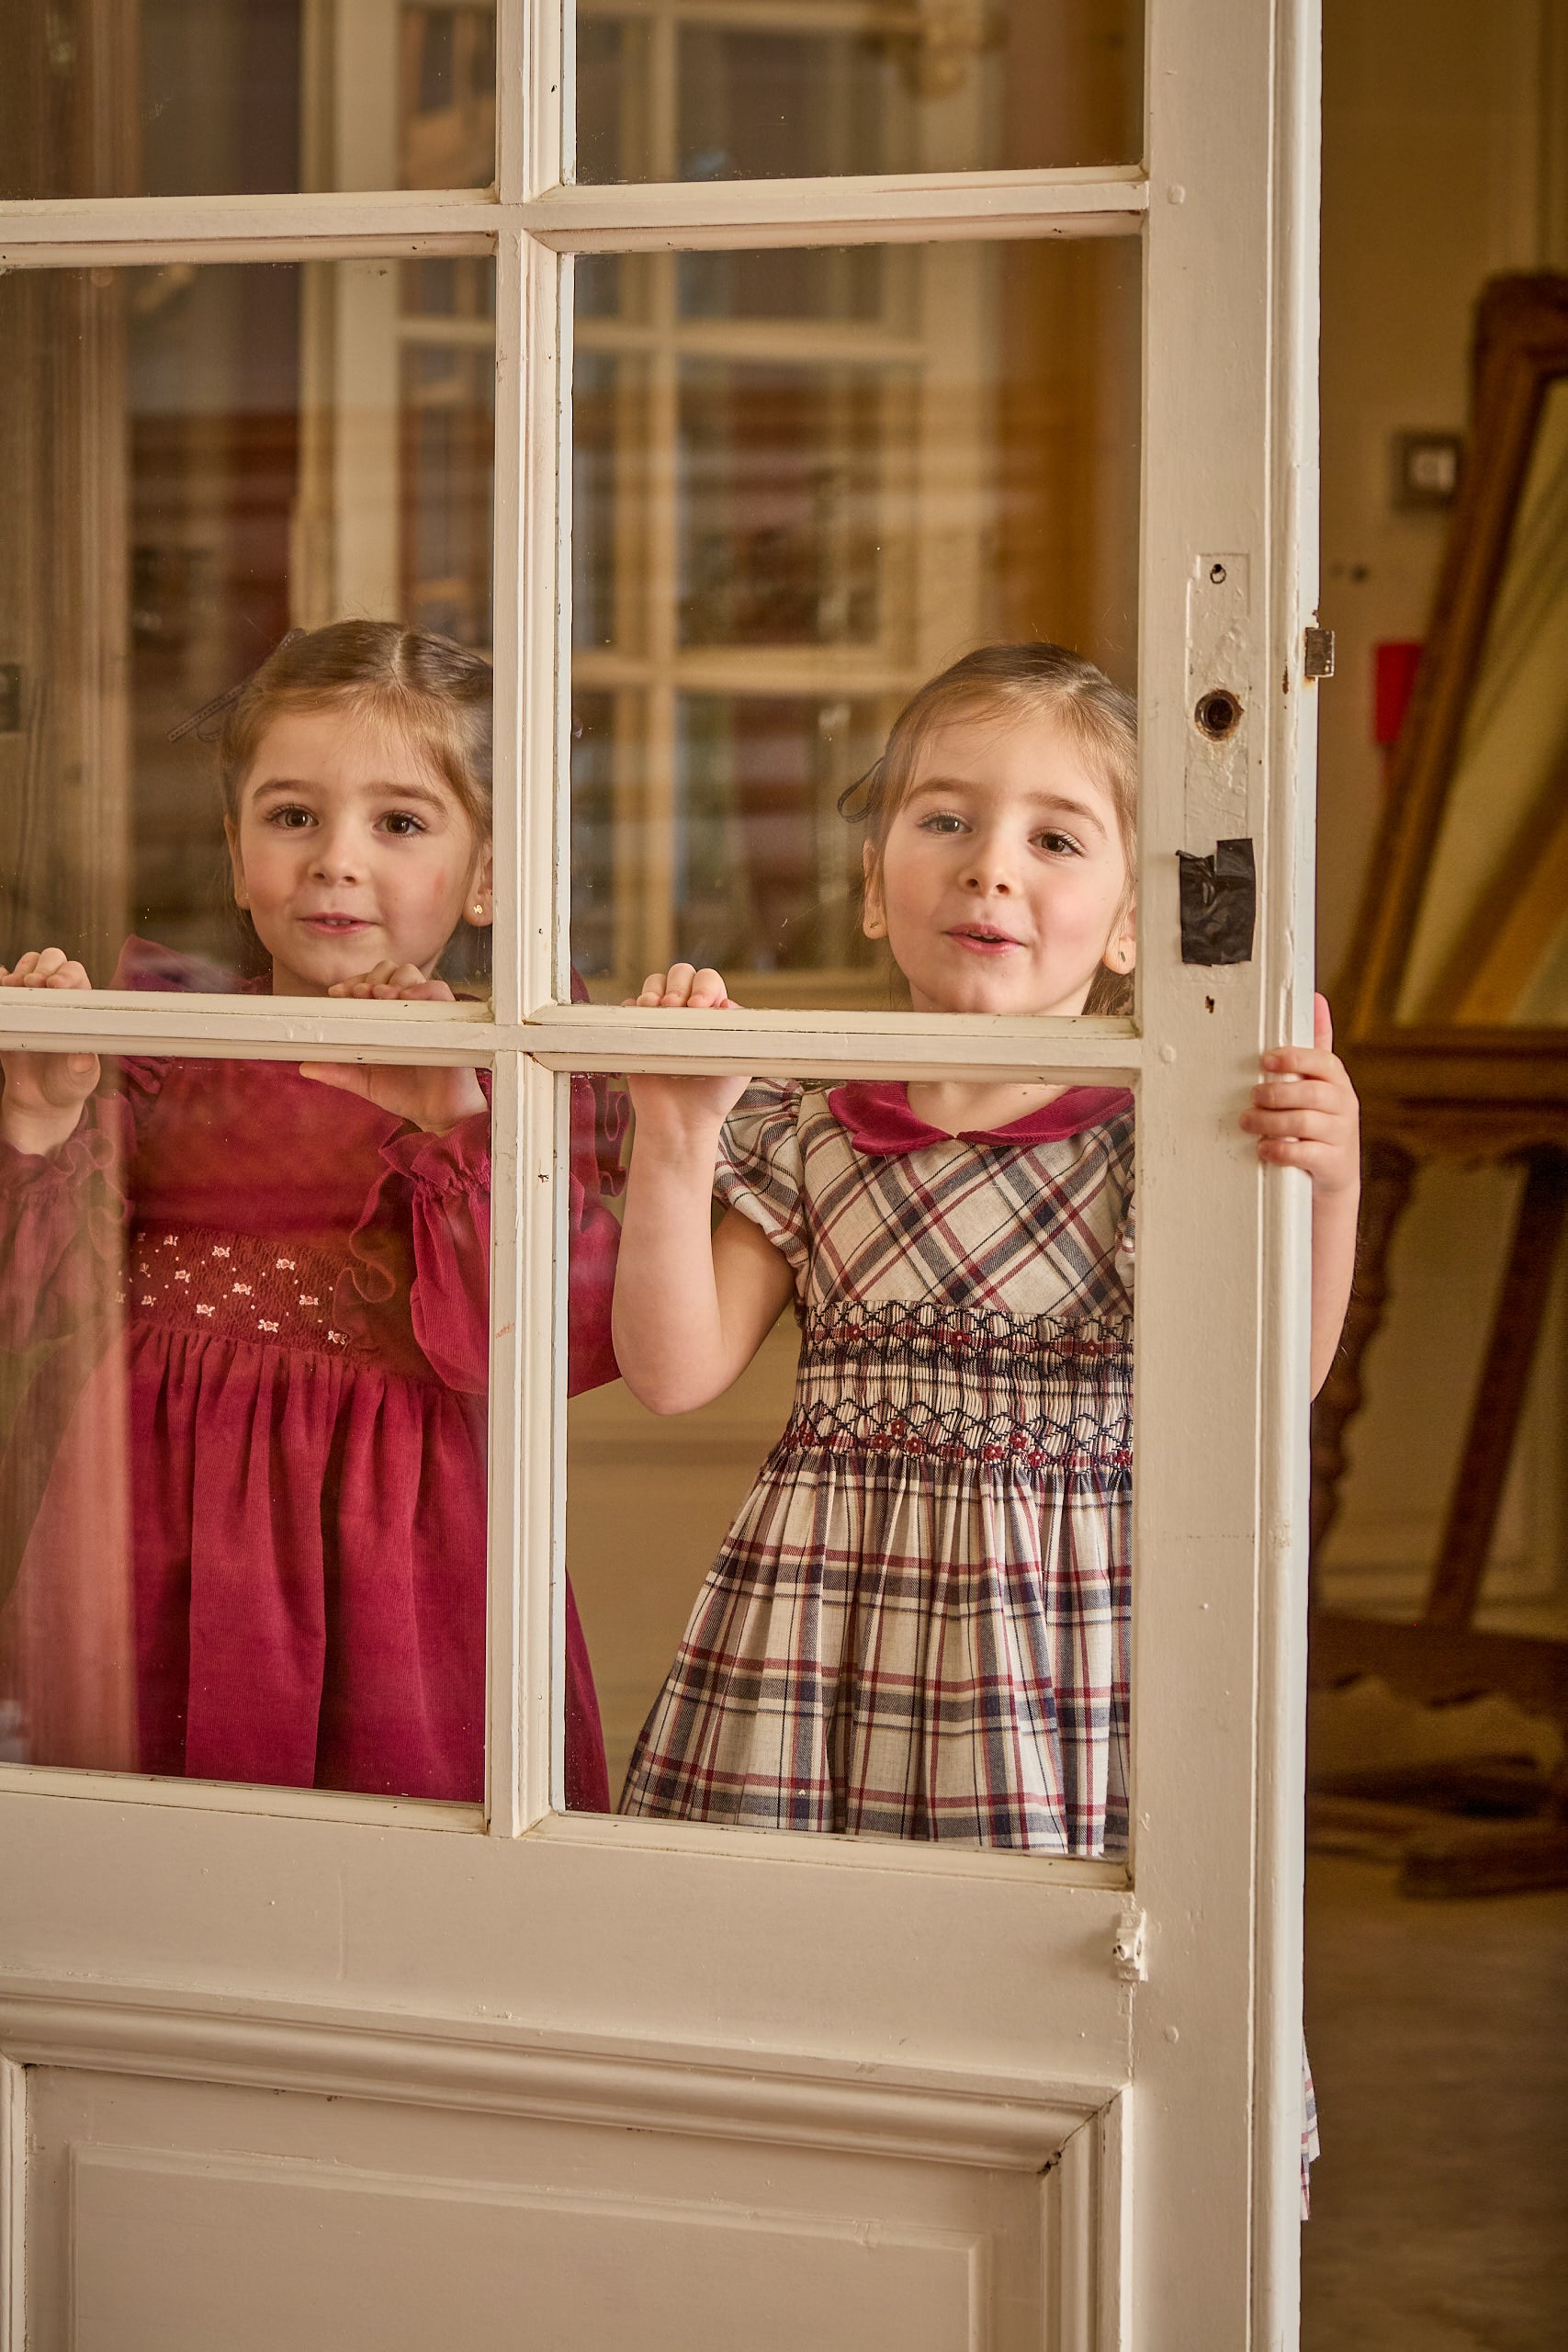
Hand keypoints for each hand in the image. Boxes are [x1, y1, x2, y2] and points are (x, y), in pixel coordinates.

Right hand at [0, 950, 98, 1154]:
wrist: (41, 1099)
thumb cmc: (69, 1083)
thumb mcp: (80, 1079)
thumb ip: (83, 1068)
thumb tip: (83, 1057)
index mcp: (81, 1006)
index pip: (77, 976)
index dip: (66, 975)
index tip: (55, 986)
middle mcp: (57, 997)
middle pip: (52, 960)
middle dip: (41, 966)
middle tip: (32, 983)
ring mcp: (31, 1000)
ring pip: (27, 966)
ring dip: (19, 971)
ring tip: (13, 987)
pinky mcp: (10, 1009)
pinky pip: (2, 985)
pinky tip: (1, 989)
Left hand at [300, 965, 485, 1134]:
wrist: (438, 1115)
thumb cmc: (406, 1094)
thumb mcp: (365, 1081)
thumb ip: (338, 1072)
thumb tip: (305, 1067)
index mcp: (388, 1018)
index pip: (370, 983)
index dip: (352, 982)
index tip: (336, 994)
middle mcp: (407, 1010)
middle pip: (390, 970)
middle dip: (370, 977)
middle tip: (358, 995)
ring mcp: (428, 1012)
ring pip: (411, 974)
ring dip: (391, 980)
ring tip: (379, 997)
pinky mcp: (448, 1020)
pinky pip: (439, 991)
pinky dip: (421, 989)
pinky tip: (404, 1000)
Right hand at [623, 964, 751, 1145]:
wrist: (681, 1122)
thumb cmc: (714, 1096)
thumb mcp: (738, 1064)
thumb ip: (738, 1032)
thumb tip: (726, 1003)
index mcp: (713, 1014)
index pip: (708, 981)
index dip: (704, 987)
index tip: (700, 1007)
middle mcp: (686, 1011)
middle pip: (680, 974)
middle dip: (677, 984)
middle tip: (675, 1007)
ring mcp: (659, 1020)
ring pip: (654, 983)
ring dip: (653, 989)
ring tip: (655, 1008)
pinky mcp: (636, 1033)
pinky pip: (628, 1006)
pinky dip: (632, 1006)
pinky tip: (640, 1019)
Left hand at [1241, 993, 1359, 1197]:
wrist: (1335, 1175)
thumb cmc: (1321, 1121)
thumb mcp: (1322, 1082)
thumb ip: (1316, 1046)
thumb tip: (1317, 999)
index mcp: (1337, 1081)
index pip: (1322, 1061)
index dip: (1294, 1058)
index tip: (1266, 1060)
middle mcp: (1344, 1105)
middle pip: (1311, 1092)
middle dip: (1275, 1093)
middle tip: (1252, 1097)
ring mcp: (1341, 1134)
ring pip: (1305, 1122)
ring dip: (1270, 1121)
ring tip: (1248, 1122)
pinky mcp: (1333, 1163)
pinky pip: (1305, 1153)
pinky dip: (1280, 1149)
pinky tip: (1264, 1147)